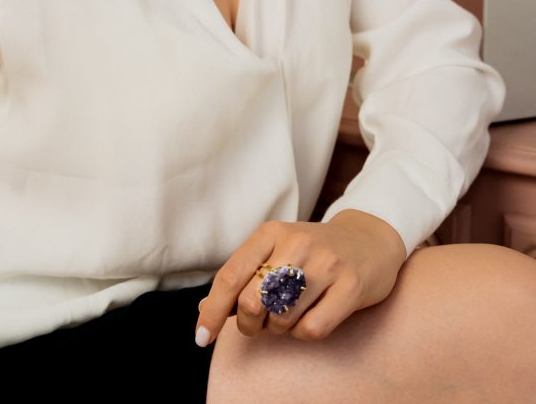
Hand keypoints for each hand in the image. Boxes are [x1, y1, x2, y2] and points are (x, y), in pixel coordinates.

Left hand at [195, 210, 406, 345]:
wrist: (369, 239)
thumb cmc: (312, 252)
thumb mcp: (276, 251)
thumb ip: (243, 278)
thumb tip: (205, 312)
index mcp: (271, 233)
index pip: (230, 276)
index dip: (212, 311)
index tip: (202, 336)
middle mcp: (296, 244)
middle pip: (252, 301)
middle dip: (249, 324)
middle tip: (259, 324)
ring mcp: (326, 264)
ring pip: (281, 319)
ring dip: (279, 329)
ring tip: (290, 314)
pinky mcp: (351, 286)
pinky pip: (312, 329)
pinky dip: (303, 333)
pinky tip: (311, 317)